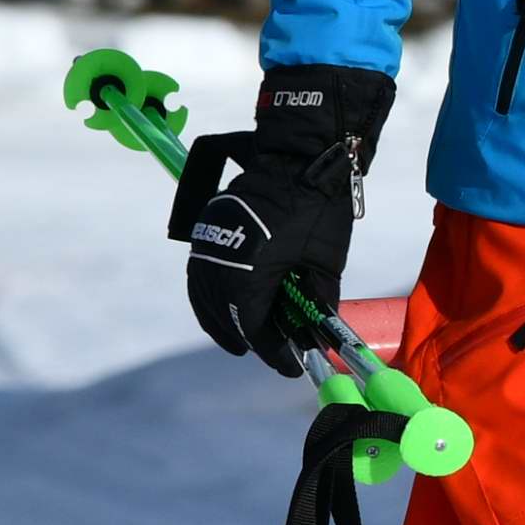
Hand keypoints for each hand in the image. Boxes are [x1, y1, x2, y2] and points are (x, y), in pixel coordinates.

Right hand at [184, 65, 390, 371]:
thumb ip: (317, 301)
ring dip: (218, 318)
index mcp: (248, 274)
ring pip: (203, 294)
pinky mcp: (207, 226)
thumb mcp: (324, 264)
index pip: (253, 327)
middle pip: (220, 315)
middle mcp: (219, 262)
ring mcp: (207, 242)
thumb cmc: (319, 209)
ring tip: (237, 336)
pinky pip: (200, 272)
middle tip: (262, 353)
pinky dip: (209, 292)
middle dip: (240, 337)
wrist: (301, 157)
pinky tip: (224, 301)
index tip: (289, 367)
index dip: (272, 352)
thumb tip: (319, 332)